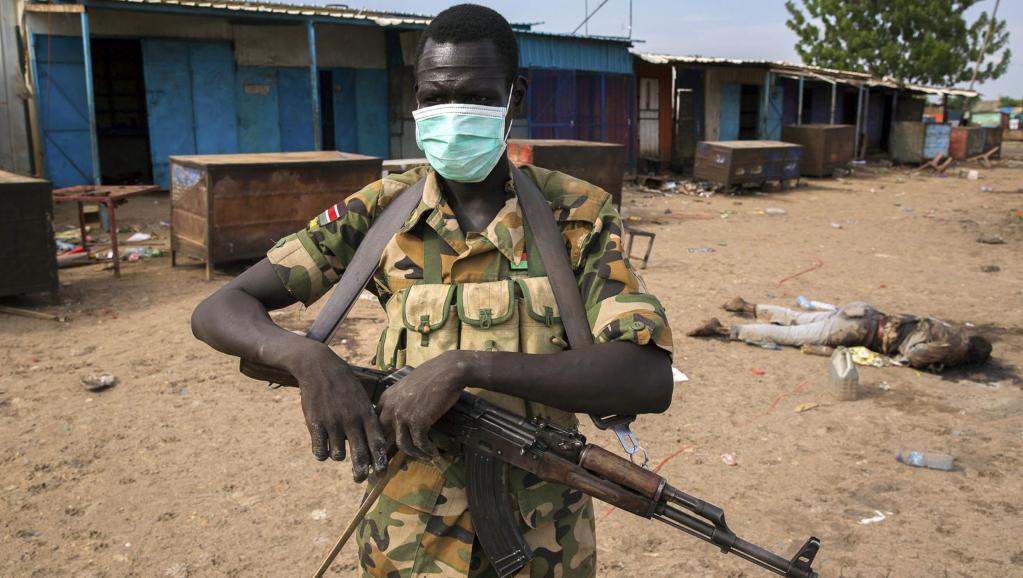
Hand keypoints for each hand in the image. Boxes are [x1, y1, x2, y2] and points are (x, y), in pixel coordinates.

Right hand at [286, 342, 388, 481]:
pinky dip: (321, 452)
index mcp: (366, 413)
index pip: (377, 442)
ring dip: (337, 455)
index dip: (380, 460)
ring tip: (335, 445)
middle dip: (360, 471)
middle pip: (360, 455)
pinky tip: (322, 445)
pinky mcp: (315, 424)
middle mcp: (352, 420)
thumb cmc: (344, 384)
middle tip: (359, 479)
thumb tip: (376, 443)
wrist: (320, 368)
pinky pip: (320, 451)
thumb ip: (367, 419)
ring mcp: (333, 423)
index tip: (381, 473)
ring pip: (338, 456)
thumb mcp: (361, 398)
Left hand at [377, 351, 469, 460]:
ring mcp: (403, 415)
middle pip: (385, 436)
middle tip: (397, 460)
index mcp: (386, 397)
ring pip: (403, 444)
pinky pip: (420, 443)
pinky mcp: (418, 422)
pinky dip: (428, 451)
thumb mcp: (408, 387)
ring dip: (415, 453)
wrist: (447, 371)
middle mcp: (391, 407)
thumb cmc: (432, 376)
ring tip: (426, 456)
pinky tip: (434, 453)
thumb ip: (401, 401)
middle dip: (388, 452)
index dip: (383, 437)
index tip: (389, 447)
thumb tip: (403, 418)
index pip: (378, 423)